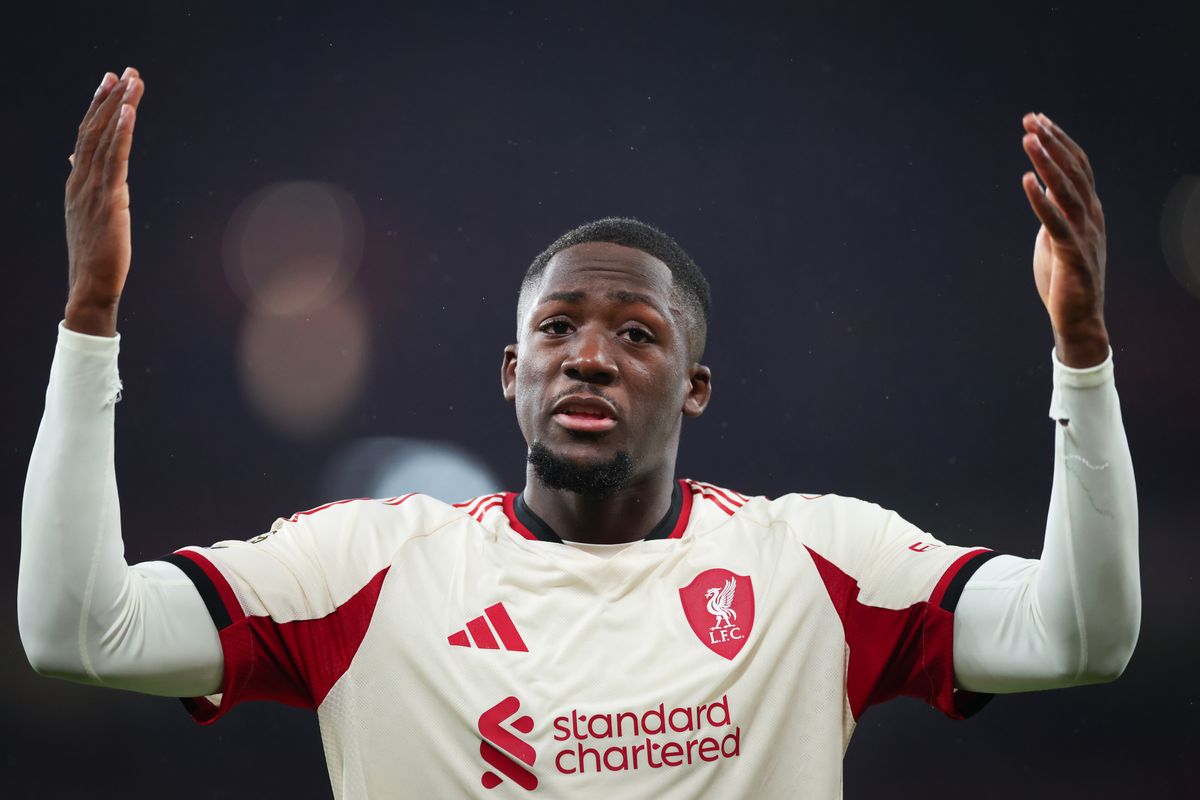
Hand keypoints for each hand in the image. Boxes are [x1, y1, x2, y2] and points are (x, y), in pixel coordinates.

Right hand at [63, 67, 144, 336]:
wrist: (92, 286)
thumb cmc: (96, 255)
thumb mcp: (89, 214)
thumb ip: (87, 185)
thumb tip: (78, 160)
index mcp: (77, 183)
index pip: (86, 136)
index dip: (97, 107)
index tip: (110, 82)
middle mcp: (80, 181)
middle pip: (94, 130)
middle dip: (110, 99)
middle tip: (126, 72)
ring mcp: (92, 189)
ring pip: (104, 138)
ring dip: (119, 107)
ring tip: (132, 81)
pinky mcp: (109, 200)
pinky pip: (115, 159)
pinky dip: (121, 133)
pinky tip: (129, 112)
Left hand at [1021, 113, 1108, 367]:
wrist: (1078, 319)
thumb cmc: (1065, 279)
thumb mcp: (1057, 237)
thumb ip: (1054, 213)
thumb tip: (1043, 189)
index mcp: (1089, 210)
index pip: (1078, 166)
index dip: (1059, 141)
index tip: (1038, 119)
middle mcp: (1091, 216)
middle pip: (1073, 170)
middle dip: (1051, 142)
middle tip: (1031, 119)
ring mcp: (1084, 234)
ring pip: (1067, 189)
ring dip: (1047, 161)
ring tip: (1028, 138)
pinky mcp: (1072, 253)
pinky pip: (1055, 221)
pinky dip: (1040, 199)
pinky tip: (1027, 180)